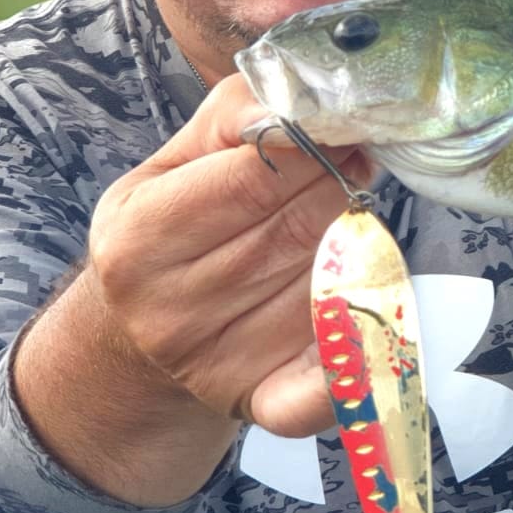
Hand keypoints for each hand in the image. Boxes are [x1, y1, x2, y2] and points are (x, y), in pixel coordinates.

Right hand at [15, 73, 368, 503]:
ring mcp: (218, 364)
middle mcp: (172, 308)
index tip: (342, 129)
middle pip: (302, 227)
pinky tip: (372, 323)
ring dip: (357, 244)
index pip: (257, 177)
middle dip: (340, 188)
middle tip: (353, 168)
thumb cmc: (171, 228)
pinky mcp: (263, 403)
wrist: (141, 337)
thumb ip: (233, 115)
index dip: (314, 146)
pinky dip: (358, 356)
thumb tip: (288, 109)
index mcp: (140, 237)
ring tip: (345, 223)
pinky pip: (326, 386)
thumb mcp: (174, 162)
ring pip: (331, 281)